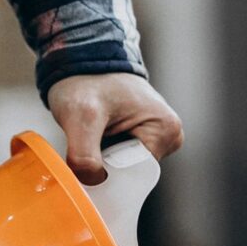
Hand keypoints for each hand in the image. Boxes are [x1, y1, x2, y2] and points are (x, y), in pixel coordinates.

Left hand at [47, 73, 182, 184]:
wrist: (77, 63)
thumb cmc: (85, 81)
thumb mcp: (80, 116)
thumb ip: (84, 154)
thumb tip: (93, 182)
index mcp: (167, 130)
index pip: (136, 175)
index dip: (107, 176)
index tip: (85, 162)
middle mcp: (169, 136)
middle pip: (130, 174)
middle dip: (103, 167)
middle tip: (84, 143)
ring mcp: (155, 138)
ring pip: (122, 169)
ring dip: (100, 160)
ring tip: (89, 135)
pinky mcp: (140, 138)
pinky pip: (118, 160)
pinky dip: (100, 155)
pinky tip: (92, 136)